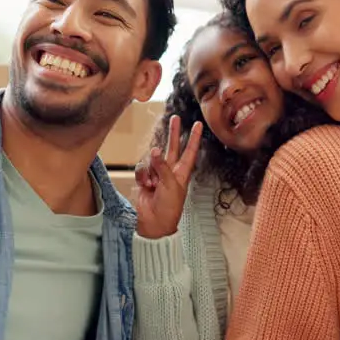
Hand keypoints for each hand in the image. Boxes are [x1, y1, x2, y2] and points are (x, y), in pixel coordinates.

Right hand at [134, 115, 201, 239]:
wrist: (154, 222)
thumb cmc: (169, 207)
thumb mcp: (170, 185)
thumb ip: (162, 166)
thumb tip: (154, 149)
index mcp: (182, 173)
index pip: (189, 151)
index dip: (193, 138)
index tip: (198, 124)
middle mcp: (170, 170)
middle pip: (172, 147)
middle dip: (173, 133)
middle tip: (174, 118)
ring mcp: (157, 174)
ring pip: (152, 159)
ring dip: (151, 171)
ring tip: (153, 185)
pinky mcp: (145, 178)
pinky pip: (142, 168)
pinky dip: (143, 176)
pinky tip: (146, 185)